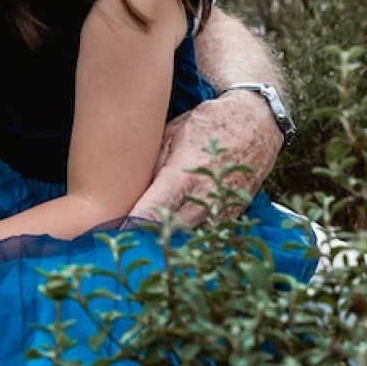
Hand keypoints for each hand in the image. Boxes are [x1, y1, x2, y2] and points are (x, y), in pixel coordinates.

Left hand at [128, 90, 283, 226]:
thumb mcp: (172, 134)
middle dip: (144, 238)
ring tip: (144, 240)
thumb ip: (151, 165)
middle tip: (122, 239)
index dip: (129, 227)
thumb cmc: (208, 125)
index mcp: (183, 176)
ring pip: (186, 239)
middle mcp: (204, 199)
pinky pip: (205, 234)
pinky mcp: (232, 217)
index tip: (110, 232)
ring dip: (166, 241)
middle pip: (166, 234)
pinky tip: (172, 235)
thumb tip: (128, 189)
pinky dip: (188, 237)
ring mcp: (221, 211)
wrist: (256, 124)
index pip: (150, 213)